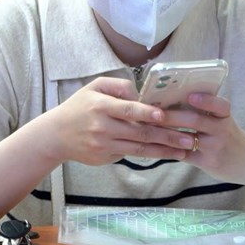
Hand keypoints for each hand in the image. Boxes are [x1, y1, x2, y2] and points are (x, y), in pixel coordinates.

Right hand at [45, 77, 197, 165]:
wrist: (56, 135)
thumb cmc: (79, 106)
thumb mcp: (95, 87)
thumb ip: (119, 86)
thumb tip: (141, 94)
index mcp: (101, 106)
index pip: (128, 110)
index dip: (146, 113)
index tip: (164, 116)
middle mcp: (103, 127)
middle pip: (139, 133)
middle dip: (167, 136)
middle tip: (188, 138)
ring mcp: (104, 145)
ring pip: (139, 149)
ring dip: (164, 151)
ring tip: (184, 151)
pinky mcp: (105, 158)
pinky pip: (131, 155)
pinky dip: (150, 155)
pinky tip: (167, 153)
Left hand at [160, 94, 244, 184]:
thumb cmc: (231, 136)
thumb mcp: (225, 121)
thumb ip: (207, 111)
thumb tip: (176, 99)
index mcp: (225, 116)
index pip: (219, 105)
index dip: (205, 100)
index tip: (190, 96)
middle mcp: (221, 131)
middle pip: (194, 120)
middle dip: (171, 115)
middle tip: (152, 112)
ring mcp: (214, 148)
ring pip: (186, 139)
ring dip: (165, 133)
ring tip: (148, 127)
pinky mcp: (208, 163)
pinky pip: (184, 155)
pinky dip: (169, 150)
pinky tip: (155, 145)